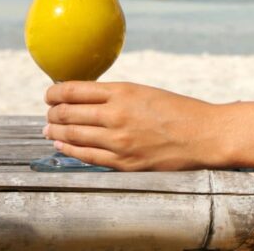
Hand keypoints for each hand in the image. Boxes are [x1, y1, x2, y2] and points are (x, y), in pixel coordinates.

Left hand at [44, 81, 227, 170]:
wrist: (204, 135)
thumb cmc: (178, 110)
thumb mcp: (145, 92)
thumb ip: (116, 95)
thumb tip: (84, 98)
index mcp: (123, 92)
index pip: (73, 90)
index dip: (54, 92)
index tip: (49, 94)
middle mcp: (117, 116)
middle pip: (68, 113)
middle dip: (52, 113)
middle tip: (48, 113)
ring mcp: (119, 142)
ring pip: (72, 136)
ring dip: (55, 132)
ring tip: (49, 129)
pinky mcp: (124, 163)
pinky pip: (86, 156)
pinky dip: (69, 150)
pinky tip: (62, 145)